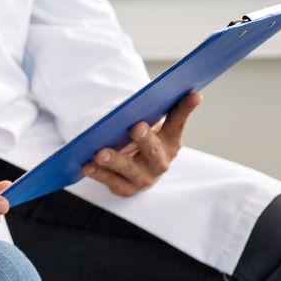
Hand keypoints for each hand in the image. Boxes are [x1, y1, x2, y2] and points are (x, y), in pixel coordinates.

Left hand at [82, 91, 200, 196]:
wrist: (137, 172)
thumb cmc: (144, 142)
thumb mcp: (153, 126)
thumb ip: (157, 110)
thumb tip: (163, 91)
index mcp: (170, 141)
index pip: (178, 121)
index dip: (185, 108)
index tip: (194, 94)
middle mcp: (160, 162)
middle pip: (153, 150)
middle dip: (145, 139)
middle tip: (136, 127)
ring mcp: (144, 178)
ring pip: (128, 168)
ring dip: (115, 160)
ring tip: (100, 153)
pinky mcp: (126, 189)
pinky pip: (110, 181)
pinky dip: (98, 173)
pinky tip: (87, 165)